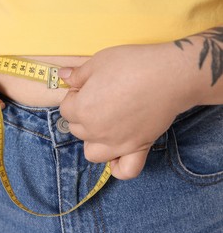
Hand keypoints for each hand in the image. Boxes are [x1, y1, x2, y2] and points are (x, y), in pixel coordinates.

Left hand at [59, 44, 196, 178]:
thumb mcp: (98, 62)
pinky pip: (124, 170)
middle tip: (99, 98)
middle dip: (82, 114)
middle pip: (77, 129)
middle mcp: (95, 131)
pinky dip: (119, 166)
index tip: (86, 87)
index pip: (65, 109)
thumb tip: (63, 76)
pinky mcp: (138, 148)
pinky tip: (119, 153)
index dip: (74, 96)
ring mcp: (116, 144)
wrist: (169, 75)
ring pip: (92, 153)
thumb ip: (77, 74)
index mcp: (82, 110)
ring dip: (93, 141)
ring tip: (104, 124)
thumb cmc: (132, 65)